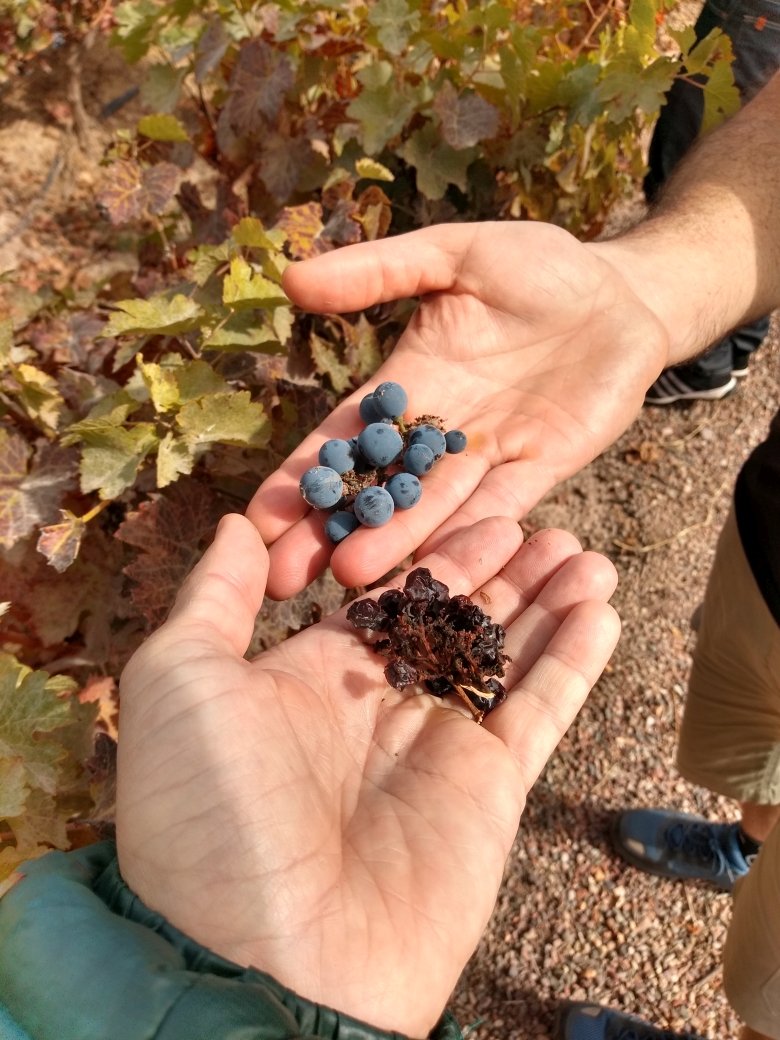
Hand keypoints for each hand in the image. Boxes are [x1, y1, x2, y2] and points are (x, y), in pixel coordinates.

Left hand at [117, 511, 619, 1036]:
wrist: (260, 957)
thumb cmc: (205, 812)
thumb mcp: (179, 680)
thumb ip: (218, 596)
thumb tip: (244, 521)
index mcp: (314, 675)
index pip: (387, 595)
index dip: (432, 552)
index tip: (473, 507)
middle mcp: (380, 707)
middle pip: (454, 620)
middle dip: (499, 571)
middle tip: (544, 522)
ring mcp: (438, 750)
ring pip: (504, 657)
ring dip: (546, 604)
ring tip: (584, 552)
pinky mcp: (489, 792)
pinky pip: (539, 711)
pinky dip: (573, 662)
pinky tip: (600, 608)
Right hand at [247, 221, 668, 598]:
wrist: (623, 296)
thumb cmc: (537, 266)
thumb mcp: (453, 255)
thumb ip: (379, 273)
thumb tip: (290, 278)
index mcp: (407, 384)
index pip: (342, 439)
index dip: (299, 478)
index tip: (254, 523)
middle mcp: (437, 432)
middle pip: (376, 490)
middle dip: (330, 533)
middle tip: (284, 579)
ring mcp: (486, 457)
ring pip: (433, 509)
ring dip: (393, 545)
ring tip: (348, 580)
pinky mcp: (538, 472)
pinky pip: (499, 510)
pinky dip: (468, 539)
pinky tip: (431, 573)